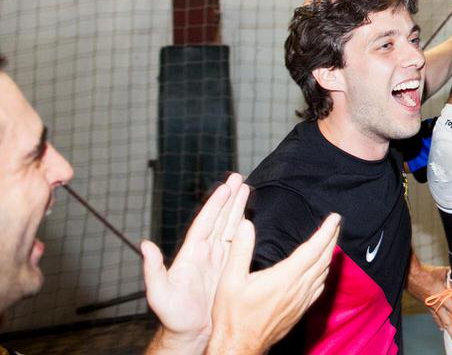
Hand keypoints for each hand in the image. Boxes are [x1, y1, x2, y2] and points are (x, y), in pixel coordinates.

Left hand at [143, 173, 248, 350]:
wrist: (190, 333)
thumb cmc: (173, 317)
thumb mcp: (159, 293)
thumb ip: (153, 269)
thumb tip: (145, 245)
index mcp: (192, 253)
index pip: (205, 222)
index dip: (216, 204)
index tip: (225, 186)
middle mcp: (204, 252)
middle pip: (219, 218)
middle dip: (229, 198)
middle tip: (238, 178)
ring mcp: (216, 259)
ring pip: (229, 226)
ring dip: (237, 208)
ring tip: (245, 189)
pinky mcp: (227, 268)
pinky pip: (236, 242)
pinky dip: (242, 227)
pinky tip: (247, 217)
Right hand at [206, 212, 340, 353]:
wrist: (239, 347)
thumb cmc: (233, 316)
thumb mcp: (229, 281)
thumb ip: (240, 251)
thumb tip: (246, 225)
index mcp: (285, 278)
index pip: (313, 249)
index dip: (326, 232)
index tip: (335, 217)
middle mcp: (298, 288)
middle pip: (323, 259)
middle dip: (332, 239)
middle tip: (336, 224)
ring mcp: (301, 301)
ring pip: (324, 273)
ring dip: (329, 254)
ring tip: (330, 241)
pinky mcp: (300, 310)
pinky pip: (319, 287)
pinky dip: (324, 273)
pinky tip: (322, 270)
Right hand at [407, 261, 451, 341]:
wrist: (410, 275)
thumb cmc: (426, 273)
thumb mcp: (443, 273)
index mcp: (442, 297)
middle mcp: (437, 305)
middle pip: (448, 323)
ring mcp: (431, 307)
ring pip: (441, 322)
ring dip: (448, 330)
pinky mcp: (427, 306)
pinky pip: (435, 317)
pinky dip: (439, 322)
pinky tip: (441, 327)